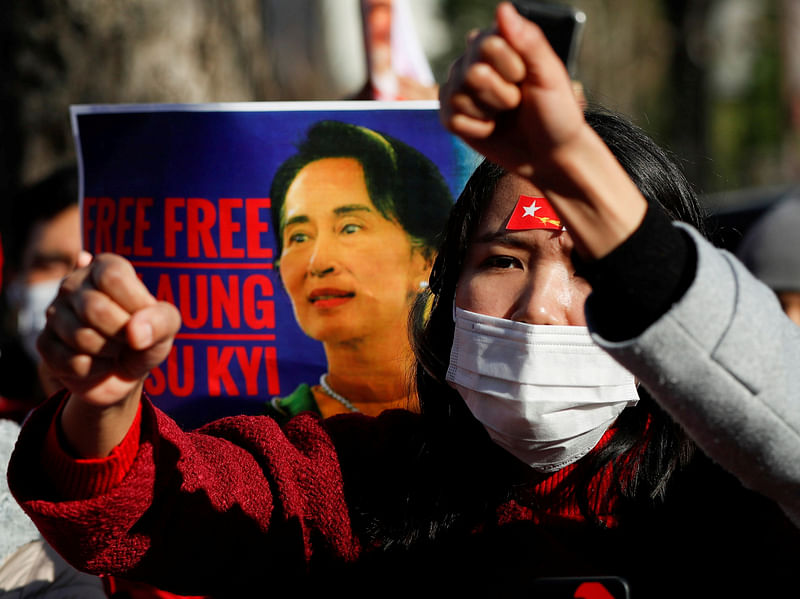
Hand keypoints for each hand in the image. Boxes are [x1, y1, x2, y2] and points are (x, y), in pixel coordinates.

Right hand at [38, 252, 180, 407]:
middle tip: (129, 338)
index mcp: (105, 267)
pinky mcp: (45, 343)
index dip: (134, 304)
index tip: (145, 317)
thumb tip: (135, 332)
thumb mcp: (166, 326)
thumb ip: (162, 321)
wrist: (122, 373)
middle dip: (121, 333)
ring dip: (109, 352)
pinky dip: (94, 369)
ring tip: (114, 348)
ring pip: (81, 337)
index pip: (113, 277)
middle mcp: (74, 283)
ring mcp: (54, 312)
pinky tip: (97, 362)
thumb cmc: (146, 338)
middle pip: (94, 308)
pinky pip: (71, 361)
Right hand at [439, 2, 586, 178]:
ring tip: (505, 115)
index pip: (486, 45)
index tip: (527, 78)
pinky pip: (452, 119)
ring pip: (459, 97)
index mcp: (498, 43)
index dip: (511, 68)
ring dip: (490, 113)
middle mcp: (473, 61)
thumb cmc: (556, 112)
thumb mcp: (549, 74)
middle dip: (501, 94)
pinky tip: (492, 128)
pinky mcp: (451, 116)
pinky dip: (478, 129)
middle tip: (517, 101)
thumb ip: (527, 40)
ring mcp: (459, 89)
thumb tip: (502, 8)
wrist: (550, 155)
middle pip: (472, 73)